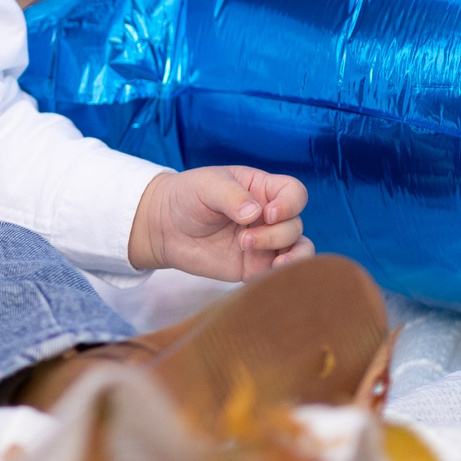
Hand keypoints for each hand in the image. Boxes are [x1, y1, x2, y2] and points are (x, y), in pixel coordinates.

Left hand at [126, 166, 311, 281]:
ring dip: (292, 257)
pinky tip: (270, 274)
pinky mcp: (254, 266)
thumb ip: (232, 196)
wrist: (163, 227)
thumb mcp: (207, 186)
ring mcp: (264, 242)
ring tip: (274, 264)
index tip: (268, 214)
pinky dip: (282, 274)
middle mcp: (268, 215)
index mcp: (262, 189)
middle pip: (295, 224)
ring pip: (298, 249)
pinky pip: (279, 272)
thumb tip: (255, 214)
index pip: (294, 193)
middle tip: (244, 240)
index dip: (290, 204)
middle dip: (275, 234)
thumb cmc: (186, 196)